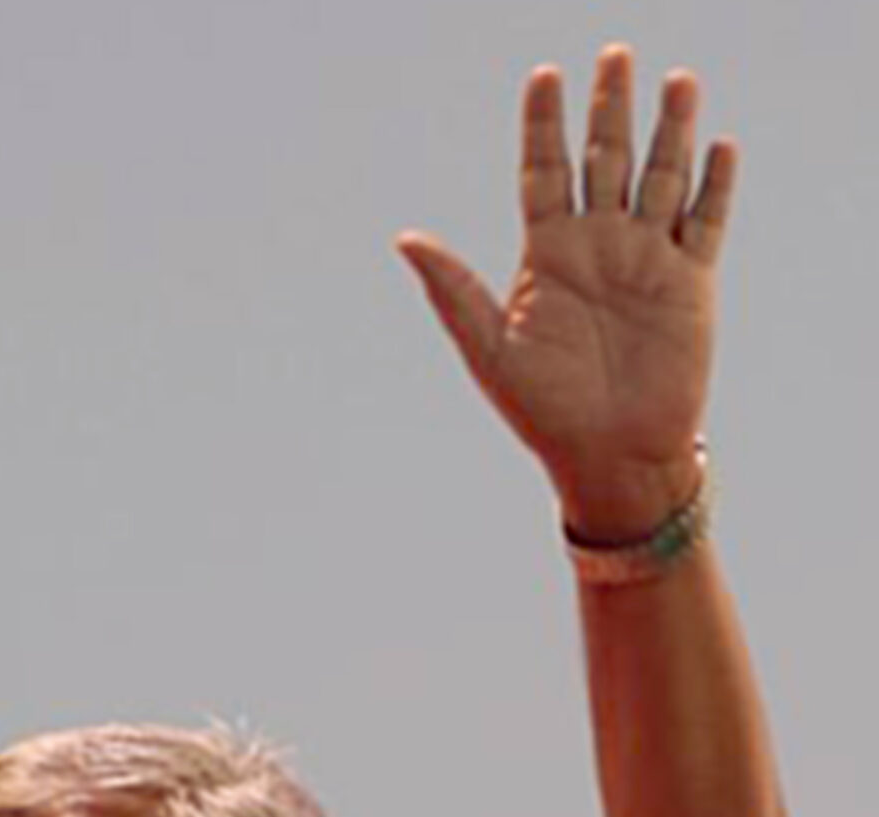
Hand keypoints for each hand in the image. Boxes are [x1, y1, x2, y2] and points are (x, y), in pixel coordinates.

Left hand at [397, 47, 734, 535]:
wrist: (606, 455)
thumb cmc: (542, 411)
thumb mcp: (489, 348)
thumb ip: (453, 290)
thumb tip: (406, 238)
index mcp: (546, 255)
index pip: (544, 172)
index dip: (544, 125)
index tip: (545, 75)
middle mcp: (598, 247)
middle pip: (606, 160)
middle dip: (611, 108)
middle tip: (615, 54)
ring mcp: (646, 259)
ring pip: (661, 178)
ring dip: (671, 130)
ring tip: (676, 81)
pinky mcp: (690, 282)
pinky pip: (705, 223)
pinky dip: (714, 186)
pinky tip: (717, 147)